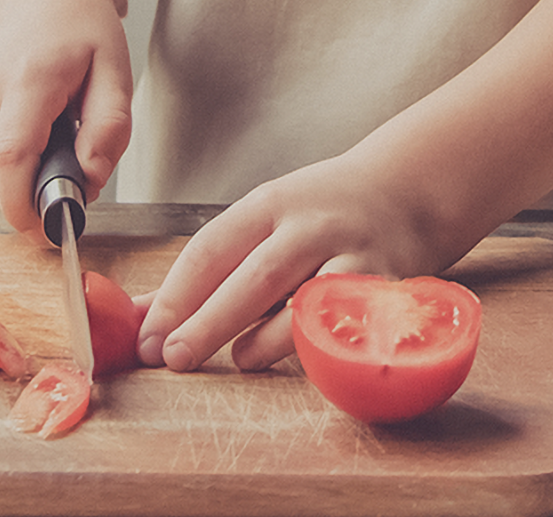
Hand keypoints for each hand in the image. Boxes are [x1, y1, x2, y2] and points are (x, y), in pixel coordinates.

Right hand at [0, 0, 131, 242]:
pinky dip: (14, 165)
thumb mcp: (116, 71)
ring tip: (64, 149)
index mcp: (27, 82)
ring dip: (25, 183)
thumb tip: (91, 181)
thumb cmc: (80, 26)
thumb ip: (109, 130)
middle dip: (34, 205)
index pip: (12, 159)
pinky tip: (42, 137)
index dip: (27, 209)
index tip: (54, 234)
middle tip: (78, 192)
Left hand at [136, 0, 552, 372]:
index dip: (175, 296)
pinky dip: (321, 347)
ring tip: (240, 359)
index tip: (148, 334)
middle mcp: (314, 225)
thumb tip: (141, 319)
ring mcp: (356, 256)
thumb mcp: (265, 222)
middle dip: (208, 324)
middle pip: (253, 279)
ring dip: (265, 340)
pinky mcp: (389, 288)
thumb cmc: (323, 215)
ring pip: (305, 306)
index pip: (212, 248)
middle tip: (175, 358)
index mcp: (271, 204)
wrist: (411, 192)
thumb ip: (210, 270)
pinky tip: (302, 360)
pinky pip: (350, 326)